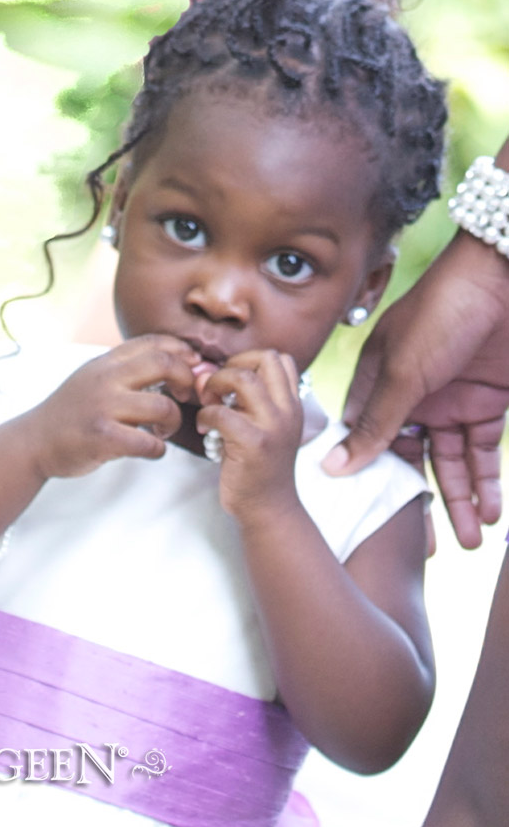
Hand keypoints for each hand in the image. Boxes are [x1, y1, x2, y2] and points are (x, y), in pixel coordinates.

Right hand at [24, 334, 197, 478]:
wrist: (33, 441)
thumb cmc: (70, 413)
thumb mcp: (92, 377)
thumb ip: (125, 369)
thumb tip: (174, 362)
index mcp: (105, 362)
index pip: (153, 342)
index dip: (182, 350)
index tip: (193, 366)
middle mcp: (105, 379)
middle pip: (164, 364)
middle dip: (186, 380)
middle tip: (187, 396)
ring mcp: (103, 407)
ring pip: (162, 406)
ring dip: (173, 421)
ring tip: (163, 429)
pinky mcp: (103, 437)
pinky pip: (148, 443)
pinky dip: (158, 449)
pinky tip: (152, 449)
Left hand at [196, 349, 303, 520]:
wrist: (268, 509)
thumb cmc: (257, 467)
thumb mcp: (260, 427)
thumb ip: (243, 401)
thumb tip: (204, 374)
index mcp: (292, 404)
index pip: (278, 357)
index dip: (246, 360)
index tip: (228, 381)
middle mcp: (288, 410)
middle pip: (264, 358)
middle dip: (231, 365)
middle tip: (215, 389)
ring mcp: (274, 426)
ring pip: (243, 379)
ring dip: (216, 385)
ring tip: (207, 403)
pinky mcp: (254, 444)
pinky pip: (222, 413)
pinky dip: (205, 415)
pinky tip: (204, 428)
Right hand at [323, 232, 508, 548]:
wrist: (504, 278)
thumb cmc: (444, 312)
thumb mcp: (403, 372)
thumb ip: (376, 424)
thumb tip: (334, 467)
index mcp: (379, 384)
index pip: (365, 439)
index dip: (365, 477)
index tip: (364, 518)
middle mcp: (412, 398)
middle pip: (410, 462)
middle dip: (418, 503)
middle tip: (423, 547)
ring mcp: (451, 404)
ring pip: (451, 466)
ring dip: (459, 502)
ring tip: (465, 542)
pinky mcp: (488, 407)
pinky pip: (483, 454)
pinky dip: (486, 483)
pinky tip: (488, 513)